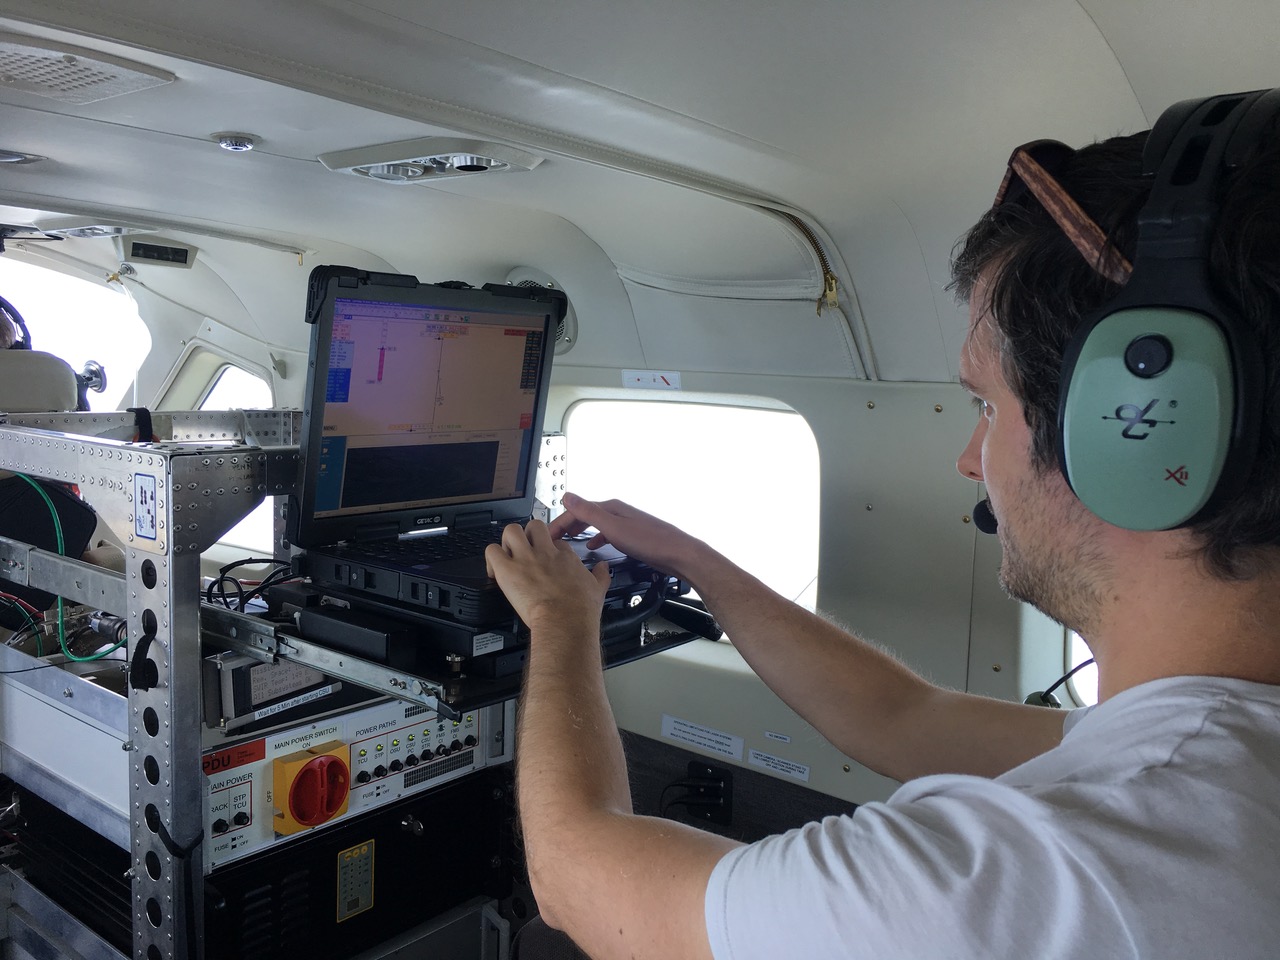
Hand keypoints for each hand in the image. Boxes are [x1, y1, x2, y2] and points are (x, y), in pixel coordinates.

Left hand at [485, 520, 610, 638]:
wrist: (565, 621)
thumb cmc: (580, 610)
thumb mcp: (598, 588)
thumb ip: (601, 574)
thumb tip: (604, 568)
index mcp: (565, 556)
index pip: (556, 541)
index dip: (549, 548)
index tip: (546, 559)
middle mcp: (545, 552)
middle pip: (534, 526)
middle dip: (528, 535)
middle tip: (524, 551)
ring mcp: (525, 559)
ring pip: (511, 531)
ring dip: (507, 541)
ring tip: (508, 555)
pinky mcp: (507, 570)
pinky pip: (492, 551)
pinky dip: (491, 557)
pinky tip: (494, 570)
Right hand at [548, 493, 704, 581]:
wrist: (679, 554)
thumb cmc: (651, 542)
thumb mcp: (615, 527)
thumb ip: (590, 512)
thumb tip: (568, 496)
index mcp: (611, 508)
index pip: (576, 510)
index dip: (559, 522)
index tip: (547, 535)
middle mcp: (617, 512)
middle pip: (584, 515)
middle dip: (567, 525)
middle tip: (552, 538)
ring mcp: (625, 524)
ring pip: (595, 524)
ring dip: (579, 530)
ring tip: (567, 540)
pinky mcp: (632, 536)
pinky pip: (607, 534)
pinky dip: (596, 538)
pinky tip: (595, 546)